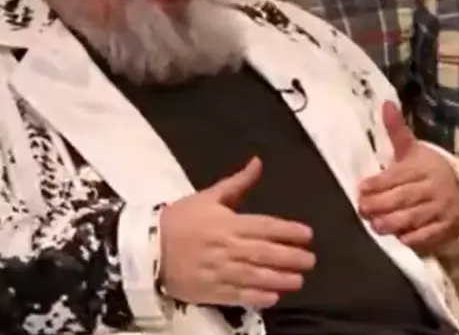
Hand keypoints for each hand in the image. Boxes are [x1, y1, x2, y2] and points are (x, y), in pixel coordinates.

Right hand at [158, 157, 315, 308]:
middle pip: (266, 253)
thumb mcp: (207, 196)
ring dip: (280, 278)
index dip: (289, 231)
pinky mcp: (211, 290)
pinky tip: (273, 296)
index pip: (266, 227)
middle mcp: (228, 247)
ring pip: (257, 276)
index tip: (307, 234)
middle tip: (310, 260)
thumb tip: (258, 162)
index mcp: (228, 223)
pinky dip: (257, 296)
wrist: (148, 247)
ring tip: (298, 280)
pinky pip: (239, 295)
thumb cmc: (180, 219)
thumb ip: (237, 183)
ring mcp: (220, 271)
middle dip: (291, 257)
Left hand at [358, 101, 458, 254]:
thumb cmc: (425, 170)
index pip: (398, 176)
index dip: (379, 183)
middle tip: (362, 209)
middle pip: (405, 197)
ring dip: (393, 223)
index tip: (361, 189)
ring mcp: (442, 209)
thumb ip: (396, 131)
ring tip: (375, 226)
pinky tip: (399, 239)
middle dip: (382, 204)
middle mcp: (435, 187)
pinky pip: (429, 235)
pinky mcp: (447, 228)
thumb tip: (385, 104)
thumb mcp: (411, 150)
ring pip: (415, 217)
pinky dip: (413, 239)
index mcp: (424, 166)